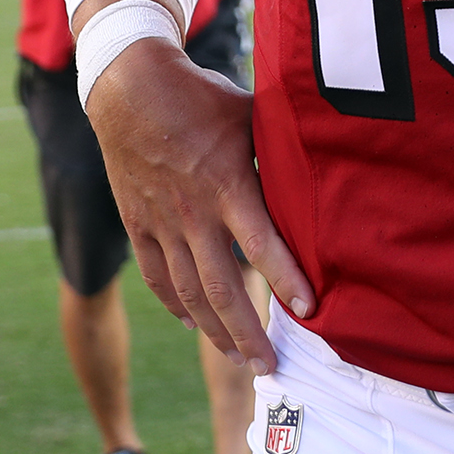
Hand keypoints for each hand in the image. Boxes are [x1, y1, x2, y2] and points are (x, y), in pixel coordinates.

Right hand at [82, 34, 311, 372]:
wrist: (128, 86)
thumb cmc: (201, 97)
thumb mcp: (250, 115)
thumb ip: (281, 152)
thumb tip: (325, 170)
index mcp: (226, 184)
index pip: (261, 243)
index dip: (286, 279)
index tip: (309, 310)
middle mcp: (192, 212)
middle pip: (221, 287)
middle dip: (248, 333)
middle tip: (271, 366)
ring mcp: (161, 222)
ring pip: (189, 291)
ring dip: (215, 330)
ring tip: (239, 358)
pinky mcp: (138, 223)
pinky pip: (157, 276)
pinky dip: (177, 305)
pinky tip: (195, 324)